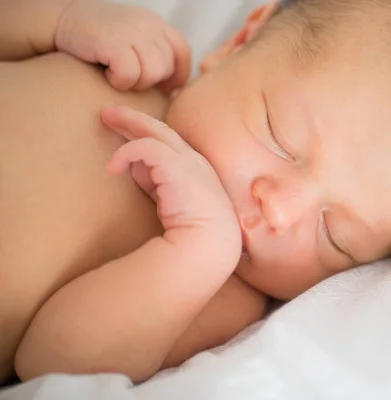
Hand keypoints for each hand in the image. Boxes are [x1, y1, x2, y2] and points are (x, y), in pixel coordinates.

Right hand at [56, 0, 190, 93]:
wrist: (59, 20)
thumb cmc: (99, 40)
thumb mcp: (134, 40)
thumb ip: (155, 55)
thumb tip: (176, 90)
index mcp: (157, 24)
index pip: (182, 52)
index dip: (176, 75)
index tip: (162, 88)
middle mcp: (148, 25)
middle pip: (166, 67)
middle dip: (150, 81)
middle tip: (128, 77)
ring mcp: (132, 32)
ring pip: (152, 73)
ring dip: (135, 82)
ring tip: (117, 75)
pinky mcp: (114, 42)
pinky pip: (130, 75)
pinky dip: (119, 82)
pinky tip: (107, 76)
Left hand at [102, 105, 240, 261]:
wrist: (209, 245)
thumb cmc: (195, 235)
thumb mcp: (172, 204)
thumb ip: (156, 185)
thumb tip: (136, 169)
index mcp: (197, 173)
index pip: (171, 149)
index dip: (148, 139)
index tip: (128, 136)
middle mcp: (195, 162)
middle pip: (163, 132)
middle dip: (137, 120)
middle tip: (111, 112)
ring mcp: (188, 160)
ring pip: (156, 131)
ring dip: (130, 122)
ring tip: (106, 116)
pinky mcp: (176, 164)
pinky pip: (145, 147)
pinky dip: (126, 152)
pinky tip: (112, 167)